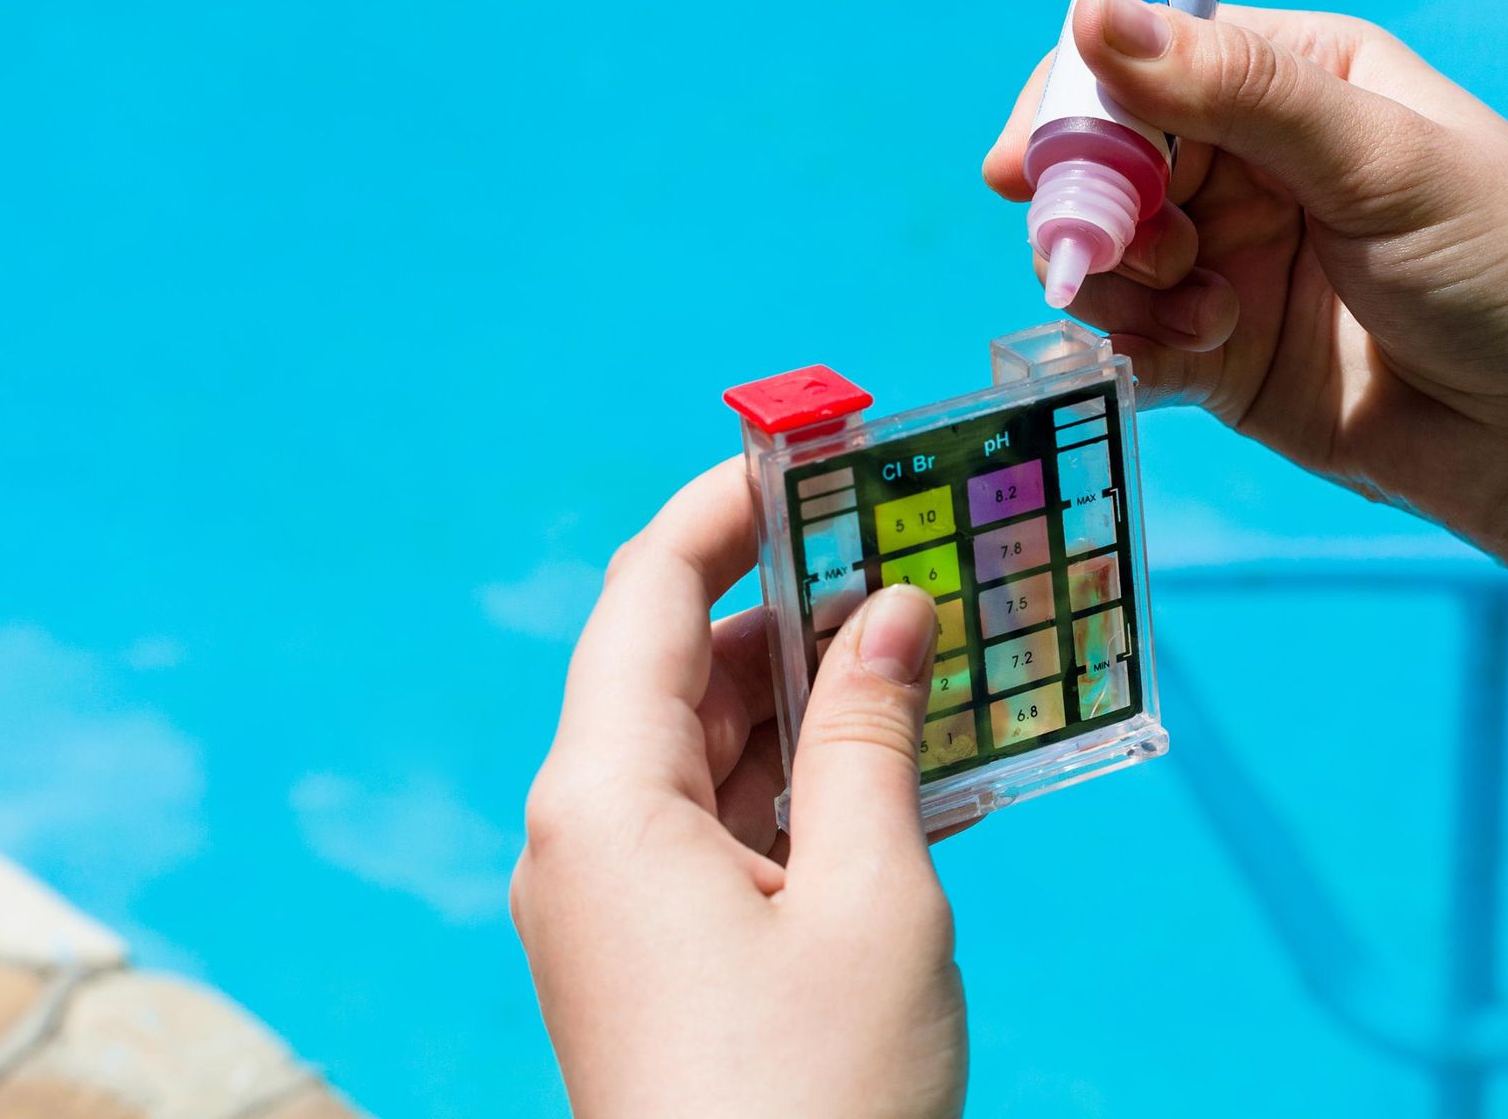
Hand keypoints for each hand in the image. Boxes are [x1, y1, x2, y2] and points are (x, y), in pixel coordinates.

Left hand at [511, 461, 967, 1118]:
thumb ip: (876, 736)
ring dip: (808, 702)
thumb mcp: (870, 896)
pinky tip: (897, 766)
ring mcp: (616, 900)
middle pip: (674, 668)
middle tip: (903, 556)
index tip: (807, 453)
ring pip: (707, 749)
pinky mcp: (655, 952)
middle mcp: (586, 836)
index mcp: (604, 801)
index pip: (645, 595)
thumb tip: (892, 613)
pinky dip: (803, 785)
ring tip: (921, 654)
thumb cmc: (812, 1099)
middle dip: (788, 608)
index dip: (723, 510)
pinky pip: (723, 826)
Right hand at [987, 0, 1507, 860]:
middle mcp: (1252, 163)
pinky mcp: (1216, 357)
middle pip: (1103, 163)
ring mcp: (1229, 261)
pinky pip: (1130, 342)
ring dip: (1117, 283)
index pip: (1144, 62)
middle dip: (1087, 208)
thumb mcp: (1383, 162)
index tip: (1022, 164)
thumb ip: (1237, 95)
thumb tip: (1095, 16)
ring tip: (1193, 311)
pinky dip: (1138, 347)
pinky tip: (1203, 350)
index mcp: (1296, 80)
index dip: (1076, 105)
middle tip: (1101, 256)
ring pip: (1101, 257)